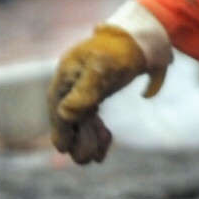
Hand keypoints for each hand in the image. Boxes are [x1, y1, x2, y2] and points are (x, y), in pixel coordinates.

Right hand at [46, 20, 166, 164]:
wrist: (140, 38)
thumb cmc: (120, 52)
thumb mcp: (103, 70)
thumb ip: (84, 92)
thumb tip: (65, 115)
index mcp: (66, 78)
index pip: (58, 110)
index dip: (61, 131)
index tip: (65, 150)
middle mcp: (70, 85)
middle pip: (68, 120)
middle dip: (77, 140)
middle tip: (88, 160)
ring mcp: (82, 90)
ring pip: (80, 122)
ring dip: (88, 140)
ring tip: (99, 157)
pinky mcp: (95, 94)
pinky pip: (91, 119)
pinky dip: (98, 132)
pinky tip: (107, 143)